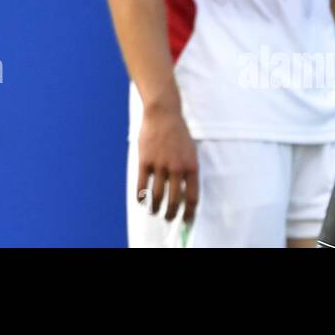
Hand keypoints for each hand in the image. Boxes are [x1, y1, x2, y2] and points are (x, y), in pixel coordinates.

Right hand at [136, 105, 198, 222]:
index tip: (187, 221)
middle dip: (171, 215)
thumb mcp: (190, 152)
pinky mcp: (144, 161)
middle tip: (169, 219)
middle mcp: (177, 168)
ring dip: (155, 209)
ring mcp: (160, 165)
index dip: (190, 213)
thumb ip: (188, 172)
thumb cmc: (178, 133)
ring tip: (155, 211)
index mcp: (191, 167)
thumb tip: (184, 196)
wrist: (163, 113)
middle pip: (174, 201)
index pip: (192, 198)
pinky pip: (142, 186)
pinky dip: (141, 198)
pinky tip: (141, 201)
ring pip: (157, 197)